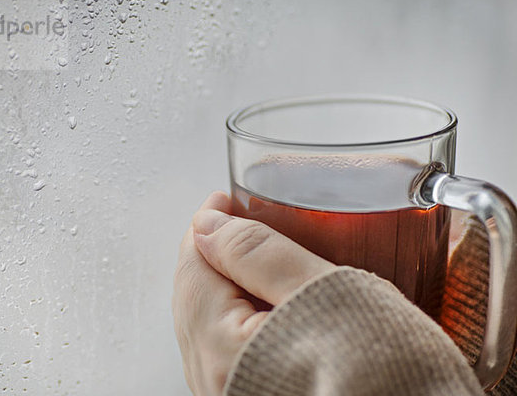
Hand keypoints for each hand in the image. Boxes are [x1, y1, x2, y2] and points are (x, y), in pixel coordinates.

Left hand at [172, 191, 336, 395]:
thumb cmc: (383, 372)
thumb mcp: (324, 293)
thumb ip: (258, 254)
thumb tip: (208, 224)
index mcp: (220, 350)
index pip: (192, 266)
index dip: (207, 223)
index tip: (226, 198)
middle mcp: (214, 379)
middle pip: (192, 295)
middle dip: (212, 250)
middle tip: (237, 218)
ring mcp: (228, 392)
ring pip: (205, 321)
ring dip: (222, 279)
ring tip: (249, 252)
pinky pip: (223, 345)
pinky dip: (235, 310)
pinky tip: (259, 299)